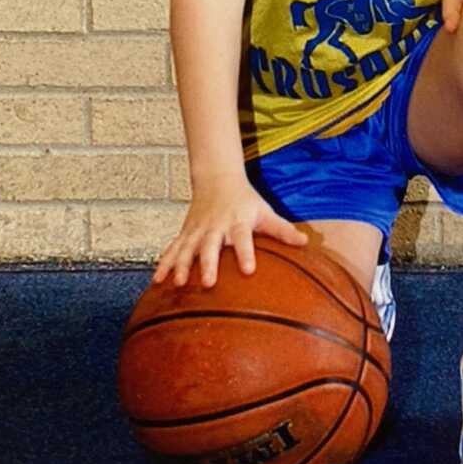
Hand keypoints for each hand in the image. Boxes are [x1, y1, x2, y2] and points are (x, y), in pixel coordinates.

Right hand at [152, 176, 308, 287]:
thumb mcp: (265, 212)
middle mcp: (215, 226)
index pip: (243, 238)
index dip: (246, 253)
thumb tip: (306, 242)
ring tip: (178, 283)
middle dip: (209, 263)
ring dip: (181, 265)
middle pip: (211, 246)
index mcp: (237, 222)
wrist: (217, 179)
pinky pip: (172, 249)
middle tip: (208, 282)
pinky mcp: (185, 234)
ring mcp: (197, 230)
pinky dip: (164, 264)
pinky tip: (157, 281)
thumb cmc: (246, 201)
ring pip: (187, 248)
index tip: (249, 270)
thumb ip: (282, 229)